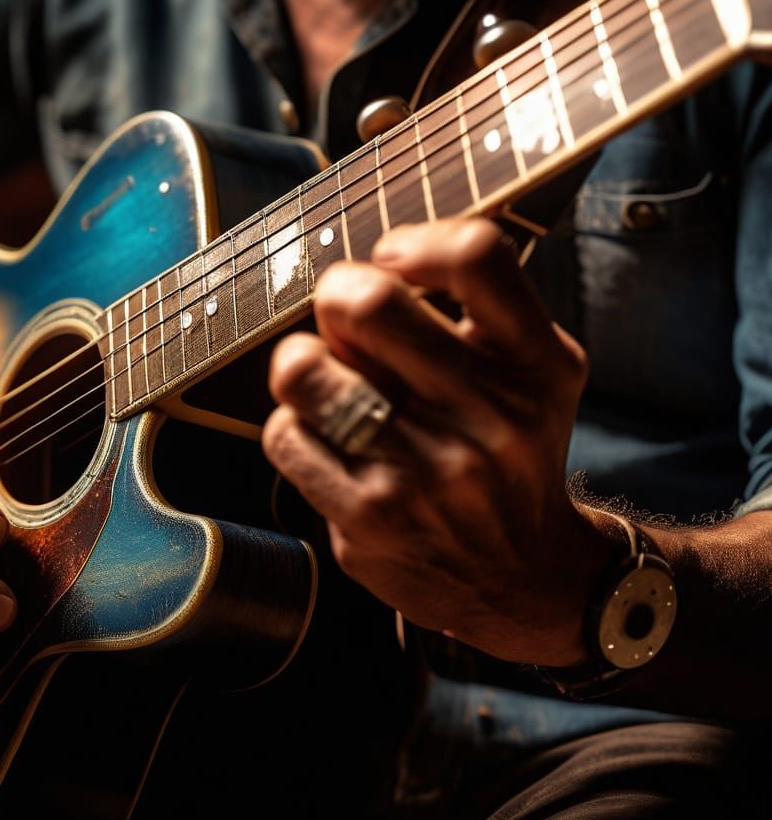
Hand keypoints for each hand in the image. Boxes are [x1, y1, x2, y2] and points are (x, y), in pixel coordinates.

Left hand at [262, 219, 606, 666]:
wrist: (522, 578)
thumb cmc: (509, 454)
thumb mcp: (535, 375)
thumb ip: (477, 311)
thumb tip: (369, 260)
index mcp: (536, 364)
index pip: (477, 256)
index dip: (414, 241)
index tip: (392, 260)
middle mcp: (489, 415)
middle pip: (364, 302)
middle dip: (334, 297)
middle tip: (342, 320)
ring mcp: (426, 470)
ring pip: (302, 369)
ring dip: (301, 365)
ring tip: (324, 381)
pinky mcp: (370, 516)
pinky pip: (283, 434)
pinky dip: (293, 428)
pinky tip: (326, 441)